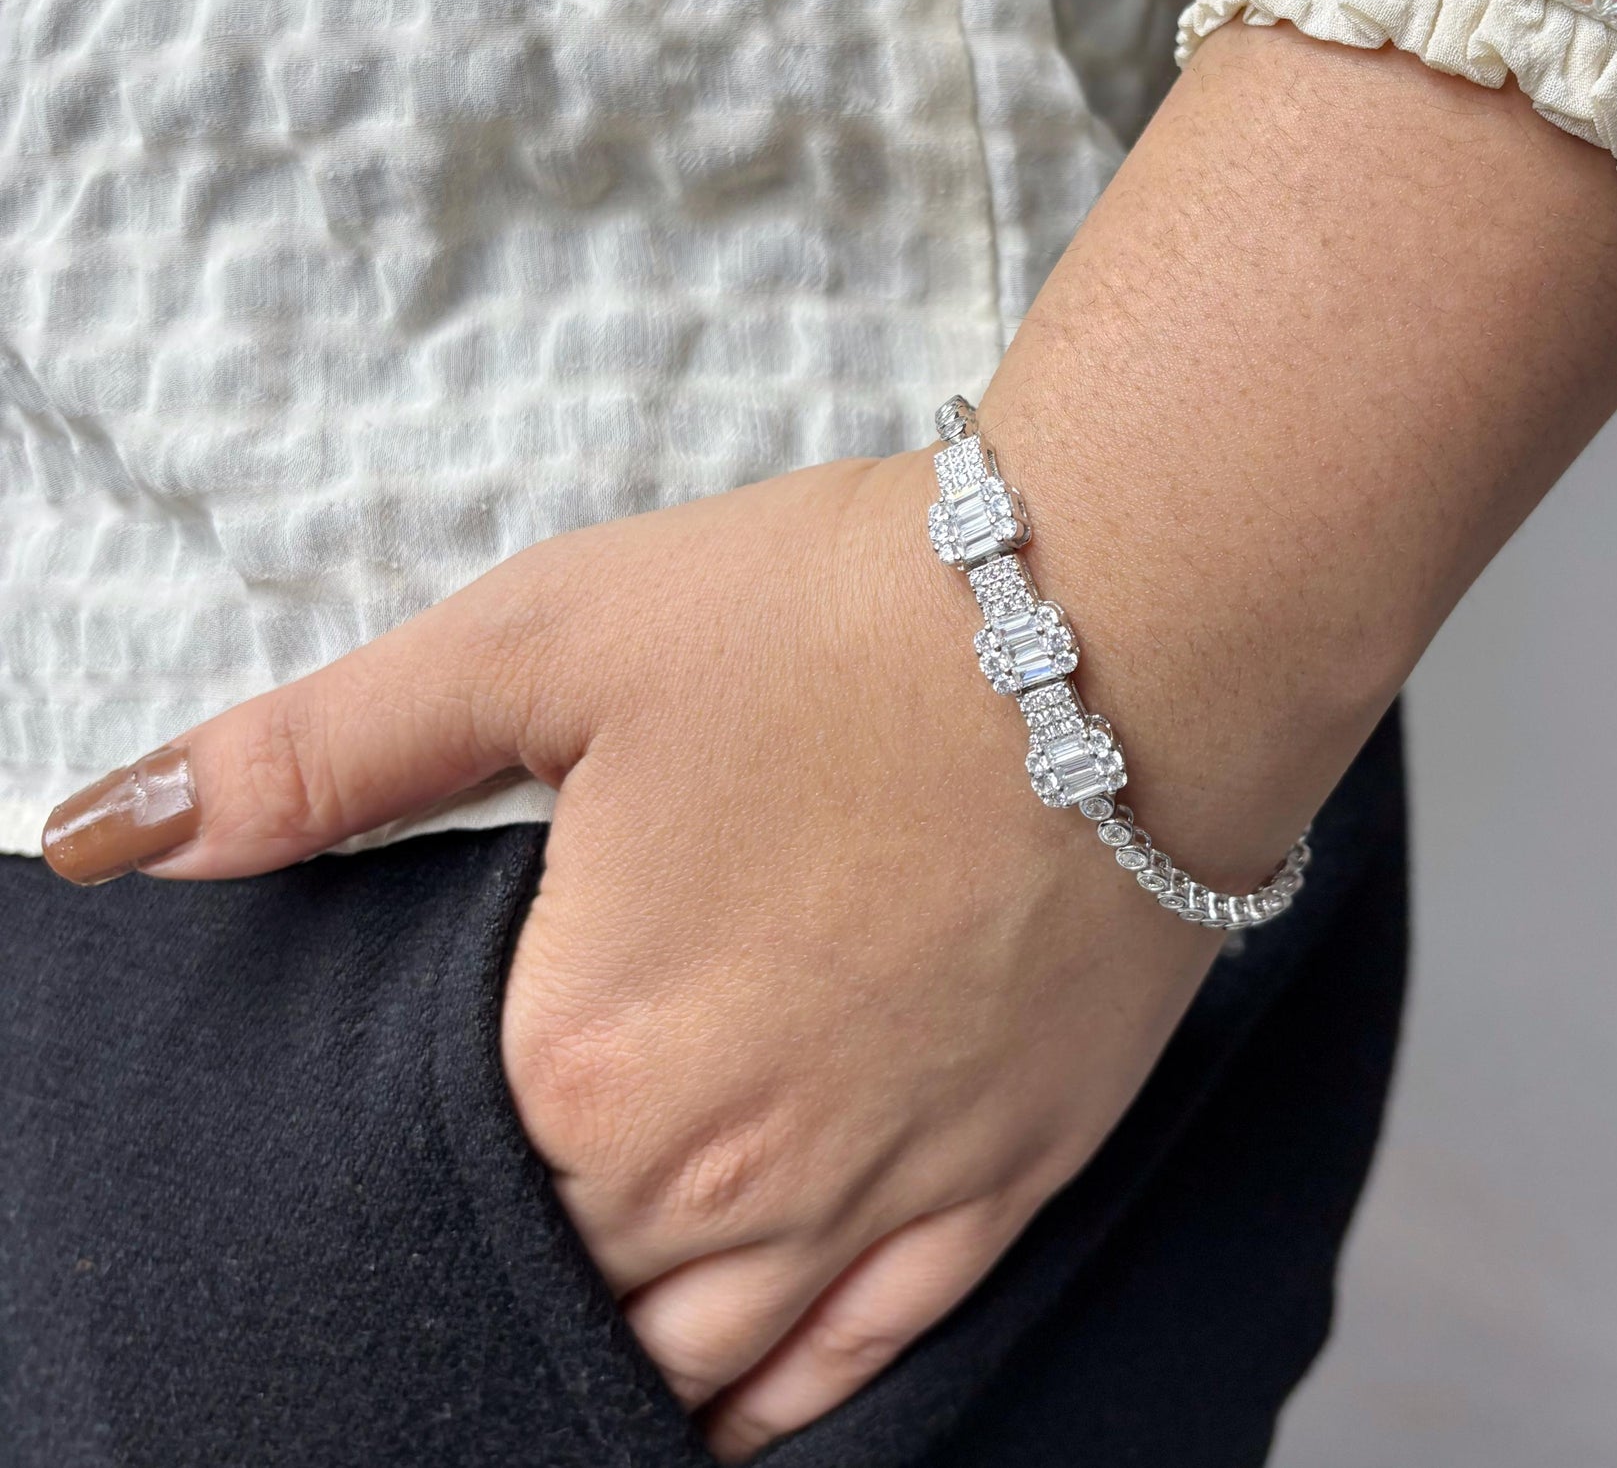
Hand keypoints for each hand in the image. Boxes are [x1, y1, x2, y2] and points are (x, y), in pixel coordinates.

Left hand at [48, 453, 1219, 1458]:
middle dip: (515, 1258)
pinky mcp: (1006, 1176)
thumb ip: (320, 753)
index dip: (409, 1156)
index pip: (437, 1188)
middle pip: (565, 1288)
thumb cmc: (836, 618)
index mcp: (587, 1059)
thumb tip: (106, 832)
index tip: (426, 1107)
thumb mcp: (549, 641)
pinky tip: (738, 1403)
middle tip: (500, 1203)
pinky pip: (866, 1351)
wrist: (1119, 627)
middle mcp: (726, 1175)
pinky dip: (782, 1394)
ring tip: (577, 1337)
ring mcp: (879, 1193)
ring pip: (704, 1355)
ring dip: (627, 1357)